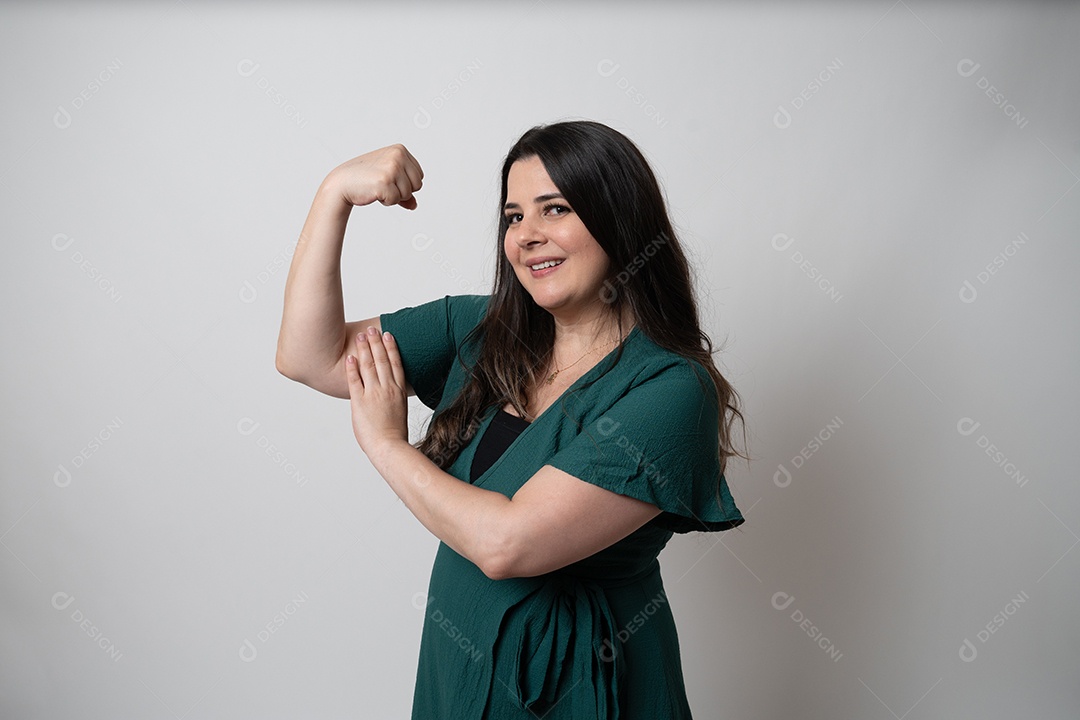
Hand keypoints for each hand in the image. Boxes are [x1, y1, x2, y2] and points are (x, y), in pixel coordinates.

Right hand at [328, 144, 423, 209]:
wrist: (342, 182)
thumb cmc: (364, 178)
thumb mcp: (388, 178)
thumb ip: (404, 189)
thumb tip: (414, 205)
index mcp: (400, 150)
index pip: (419, 175)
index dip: (406, 184)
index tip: (389, 179)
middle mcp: (398, 156)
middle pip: (417, 185)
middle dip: (402, 191)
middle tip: (384, 184)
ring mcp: (392, 168)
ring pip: (408, 194)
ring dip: (393, 196)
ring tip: (377, 187)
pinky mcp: (385, 181)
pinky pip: (396, 200)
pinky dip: (386, 201)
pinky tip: (374, 192)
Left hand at [345, 327, 409, 456]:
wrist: (389, 447)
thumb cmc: (394, 434)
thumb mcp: (399, 411)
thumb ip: (393, 398)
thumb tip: (388, 392)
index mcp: (399, 391)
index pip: (395, 364)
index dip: (391, 348)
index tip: (388, 335)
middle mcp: (387, 389)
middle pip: (381, 360)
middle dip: (376, 343)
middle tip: (371, 329)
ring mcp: (373, 394)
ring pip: (369, 366)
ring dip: (364, 349)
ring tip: (360, 336)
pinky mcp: (360, 401)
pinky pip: (355, 380)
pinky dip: (352, 368)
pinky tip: (350, 357)